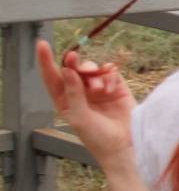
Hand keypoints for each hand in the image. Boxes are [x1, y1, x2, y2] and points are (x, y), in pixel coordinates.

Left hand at [36, 39, 136, 167]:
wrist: (124, 146)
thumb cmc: (97, 138)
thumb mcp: (79, 117)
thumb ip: (73, 93)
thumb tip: (66, 70)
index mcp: (65, 101)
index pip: (52, 78)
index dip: (46, 61)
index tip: (43, 45)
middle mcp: (80, 93)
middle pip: (72, 69)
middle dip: (73, 63)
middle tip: (73, 58)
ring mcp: (99, 90)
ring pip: (92, 69)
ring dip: (94, 75)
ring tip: (101, 90)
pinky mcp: (116, 88)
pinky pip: (110, 72)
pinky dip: (110, 77)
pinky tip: (111, 89)